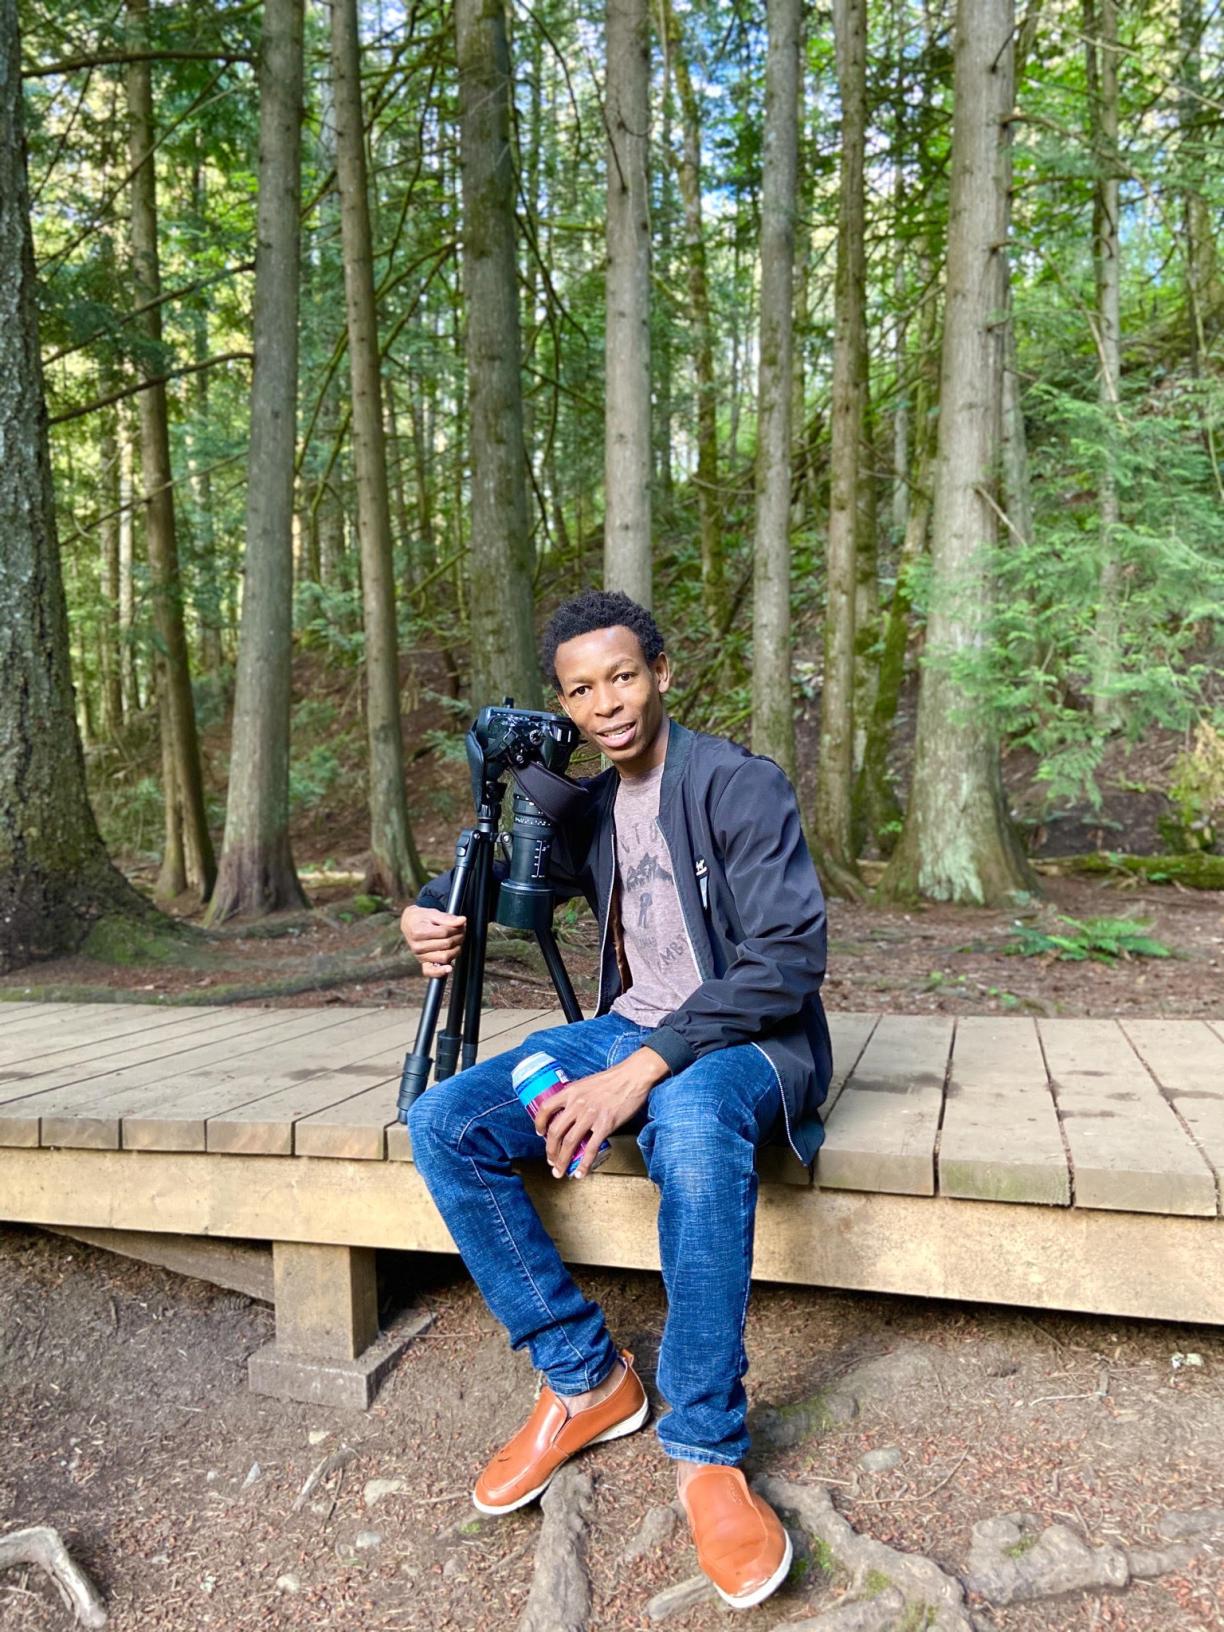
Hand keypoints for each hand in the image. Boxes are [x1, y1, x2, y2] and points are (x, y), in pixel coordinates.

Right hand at [401, 904, 465, 978]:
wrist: (410, 924)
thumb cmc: (422, 918)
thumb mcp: (432, 913)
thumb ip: (447, 918)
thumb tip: (462, 920)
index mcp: (418, 932)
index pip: (445, 932)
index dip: (457, 928)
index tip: (461, 924)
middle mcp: (417, 946)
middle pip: (446, 944)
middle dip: (458, 937)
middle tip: (462, 931)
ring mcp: (419, 956)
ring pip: (444, 957)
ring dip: (456, 949)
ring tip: (458, 941)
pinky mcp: (422, 963)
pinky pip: (430, 971)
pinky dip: (440, 972)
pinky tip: (449, 968)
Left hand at [534, 1047, 669, 1178]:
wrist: (633, 1076)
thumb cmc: (612, 1079)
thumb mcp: (586, 1083)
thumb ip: (576, 1097)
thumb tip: (570, 1111)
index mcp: (571, 1092)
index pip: (546, 1108)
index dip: (539, 1124)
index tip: (540, 1134)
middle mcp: (577, 1104)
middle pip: (556, 1131)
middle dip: (550, 1150)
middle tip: (550, 1160)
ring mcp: (590, 1115)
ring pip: (569, 1143)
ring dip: (562, 1160)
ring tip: (560, 1171)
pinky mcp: (605, 1124)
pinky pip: (591, 1148)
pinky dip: (584, 1164)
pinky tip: (580, 1172)